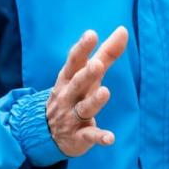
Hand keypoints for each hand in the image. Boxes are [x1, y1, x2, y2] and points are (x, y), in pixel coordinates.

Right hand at [46, 26, 127, 156]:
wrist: (45, 133)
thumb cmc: (73, 94)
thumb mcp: (85, 74)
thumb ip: (106, 53)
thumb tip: (123, 30)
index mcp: (69, 78)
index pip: (74, 61)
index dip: (82, 48)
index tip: (91, 34)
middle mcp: (68, 96)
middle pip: (78, 83)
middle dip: (87, 74)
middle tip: (97, 64)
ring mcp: (72, 117)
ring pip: (84, 108)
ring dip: (94, 101)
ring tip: (104, 92)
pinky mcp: (78, 137)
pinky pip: (89, 136)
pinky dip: (99, 137)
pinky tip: (110, 138)